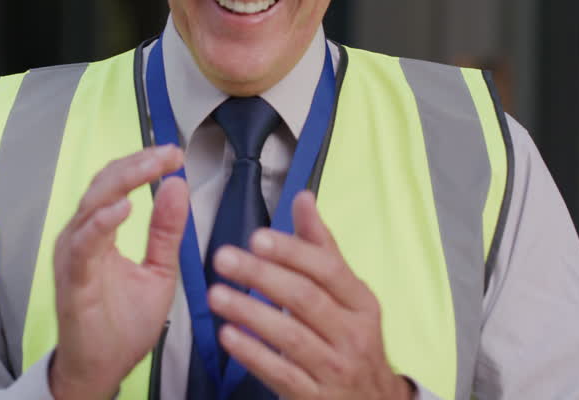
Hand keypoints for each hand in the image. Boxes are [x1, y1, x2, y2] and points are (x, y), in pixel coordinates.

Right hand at [49, 145, 188, 399]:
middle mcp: (81, 237)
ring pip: (92, 206)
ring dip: (122, 183)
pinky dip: (102, 223)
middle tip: (167, 154)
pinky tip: (124, 208)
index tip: (174, 154)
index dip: (142, 164)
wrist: (102, 370)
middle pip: (103, 185)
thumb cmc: (122, 323)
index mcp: (99, 232)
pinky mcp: (72, 280)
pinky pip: (83, 245)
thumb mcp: (158, 269)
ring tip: (150, 169)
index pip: (117, 184)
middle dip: (136, 165)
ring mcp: (74, 257)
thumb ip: (166, 231)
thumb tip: (177, 185)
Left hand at [207, 190, 413, 399]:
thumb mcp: (347, 295)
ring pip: (291, 337)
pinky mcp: (315, 397)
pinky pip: (280, 373)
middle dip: (262, 276)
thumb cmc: (352, 339)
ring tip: (217, 295)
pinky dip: (253, 354)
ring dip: (250, 313)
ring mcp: (335, 369)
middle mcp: (353, 334)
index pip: (328, 270)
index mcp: (361, 302)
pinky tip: (228, 336)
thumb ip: (321, 247)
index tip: (257, 237)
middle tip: (225, 258)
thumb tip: (303, 198)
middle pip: (306, 299)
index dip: (292, 252)